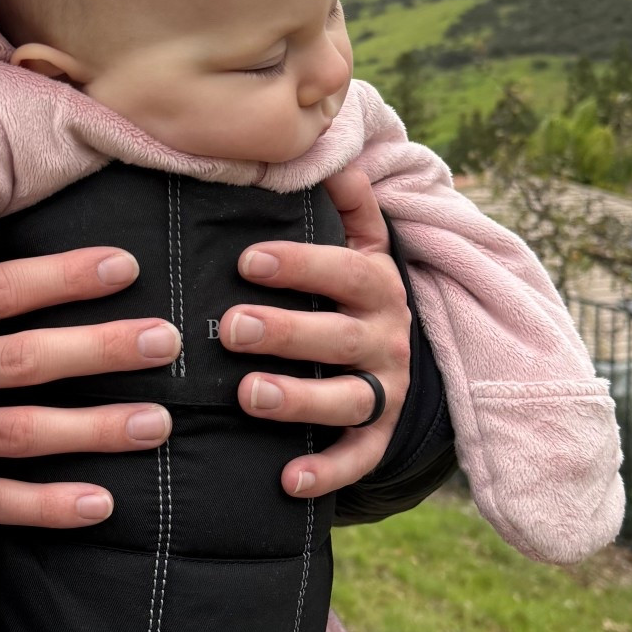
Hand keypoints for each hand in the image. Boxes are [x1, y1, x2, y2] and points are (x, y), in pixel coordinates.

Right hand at [0, 247, 177, 527]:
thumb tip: (26, 247)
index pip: (0, 292)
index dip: (62, 278)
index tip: (127, 267)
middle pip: (27, 358)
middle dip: (99, 349)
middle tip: (166, 341)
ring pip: (23, 432)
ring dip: (93, 428)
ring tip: (159, 424)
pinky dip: (46, 506)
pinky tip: (102, 504)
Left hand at [221, 166, 410, 497]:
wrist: (402, 361)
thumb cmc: (353, 293)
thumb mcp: (361, 245)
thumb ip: (348, 203)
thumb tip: (329, 152)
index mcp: (379, 285)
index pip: (345, 269)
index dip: (301, 264)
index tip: (247, 260)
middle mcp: (388, 338)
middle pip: (340, 335)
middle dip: (286, 331)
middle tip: (230, 327)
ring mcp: (387, 390)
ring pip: (348, 398)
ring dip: (299, 398)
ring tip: (247, 394)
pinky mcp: (380, 437)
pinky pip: (359, 459)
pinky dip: (329, 472)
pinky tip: (289, 480)